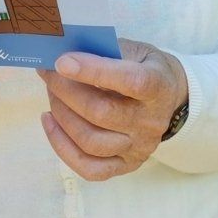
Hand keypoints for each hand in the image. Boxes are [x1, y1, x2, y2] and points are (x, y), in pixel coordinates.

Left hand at [37, 38, 187, 180]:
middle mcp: (150, 122)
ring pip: (91, 142)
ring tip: (51, 93)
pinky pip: (89, 168)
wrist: (170, 97)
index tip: (62, 61)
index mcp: (158, 86)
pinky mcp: (126, 165)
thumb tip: (62, 53)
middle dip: (65, 91)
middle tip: (48, 73)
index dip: (94, 71)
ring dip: (61, 115)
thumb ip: (104, 50)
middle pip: (102, 113)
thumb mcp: (133, 49)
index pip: (130, 81)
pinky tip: (50, 121)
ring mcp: (139, 147)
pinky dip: (61, 146)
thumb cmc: (143, 67)